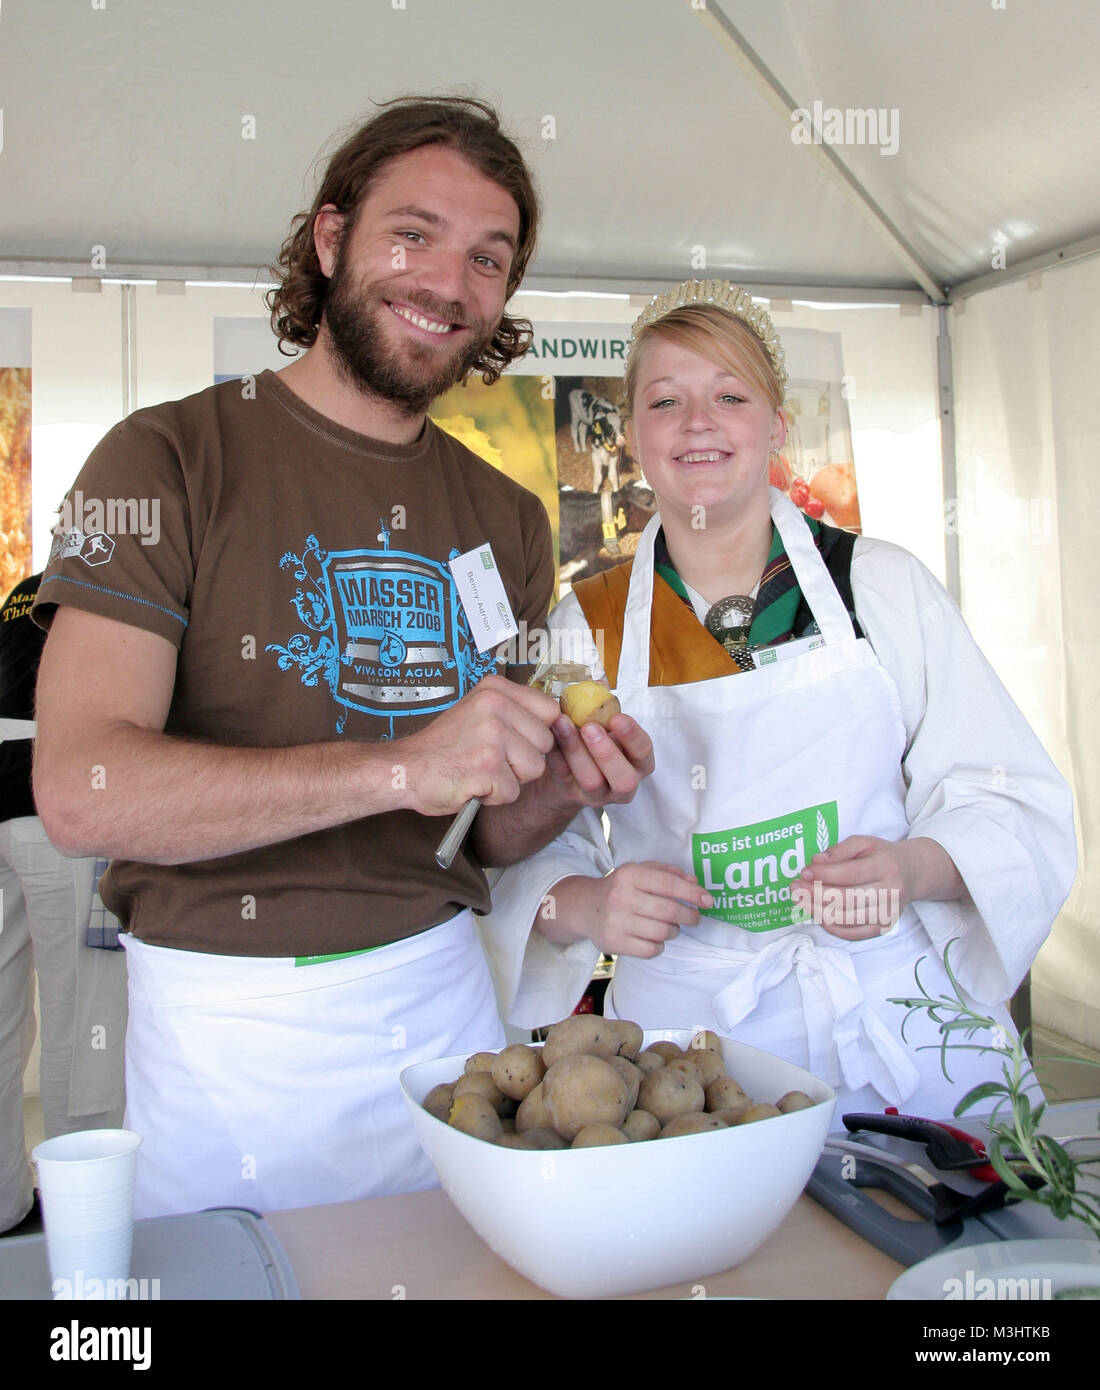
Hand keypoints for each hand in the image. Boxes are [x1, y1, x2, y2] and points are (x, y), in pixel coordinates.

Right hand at [398, 675, 558, 815]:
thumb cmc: (444, 746)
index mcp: (495, 689)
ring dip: (511, 779)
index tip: (517, 741)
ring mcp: (491, 736)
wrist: (406, 768)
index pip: (550, 711)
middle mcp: (495, 706)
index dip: (537, 733)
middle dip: (524, 759)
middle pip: (546, 742)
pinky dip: (494, 796)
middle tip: (490, 758)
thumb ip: (514, 710)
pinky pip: (513, 791)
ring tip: (481, 769)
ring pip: (535, 769)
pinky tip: (472, 783)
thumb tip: (558, 717)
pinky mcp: (486, 766)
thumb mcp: (479, 711)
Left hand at [540, 710, 654, 813]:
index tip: (617, 717)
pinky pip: (564, 777)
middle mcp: (623, 784)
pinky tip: (550, 733)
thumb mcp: (603, 725)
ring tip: (563, 724)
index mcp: (638, 762)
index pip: (644, 752)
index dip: (632, 736)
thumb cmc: (593, 743)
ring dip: (576, 751)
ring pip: (592, 781)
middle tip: (589, 727)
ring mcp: (598, 795)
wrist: (566, 772)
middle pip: (625, 779)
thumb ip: (605, 707)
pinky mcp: (571, 796)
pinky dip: (556, 754)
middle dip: (607, 753)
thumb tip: (601, 686)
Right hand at [581, 862, 712, 957]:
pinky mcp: (614, 942)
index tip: (708, 901)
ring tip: (671, 926)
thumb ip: (667, 873)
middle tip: (695, 917)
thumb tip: (695, 882)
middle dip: (689, 916)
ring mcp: (616, 921)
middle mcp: (621, 897)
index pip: (669, 884)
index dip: (692, 893)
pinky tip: (654, 937)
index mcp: (630, 875)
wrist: (584, 907)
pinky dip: (659, 945)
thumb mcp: (639, 871)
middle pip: (669, 911)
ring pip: (663, 932)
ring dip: (674, 931)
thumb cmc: (620, 888)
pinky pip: (651, 950)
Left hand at [790, 834, 963, 940]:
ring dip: (816, 911)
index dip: (822, 874)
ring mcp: (888, 913)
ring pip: (846, 919)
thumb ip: (839, 850)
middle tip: (794, 887)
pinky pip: (853, 934)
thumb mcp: (864, 843)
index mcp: (886, 866)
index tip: (804, 872)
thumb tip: (816, 862)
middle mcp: (890, 892)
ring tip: (800, 901)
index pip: (848, 874)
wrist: (913, 873)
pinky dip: (832, 927)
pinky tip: (817, 915)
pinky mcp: (883, 927)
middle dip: (813, 894)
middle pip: (845, 899)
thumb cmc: (883, 856)